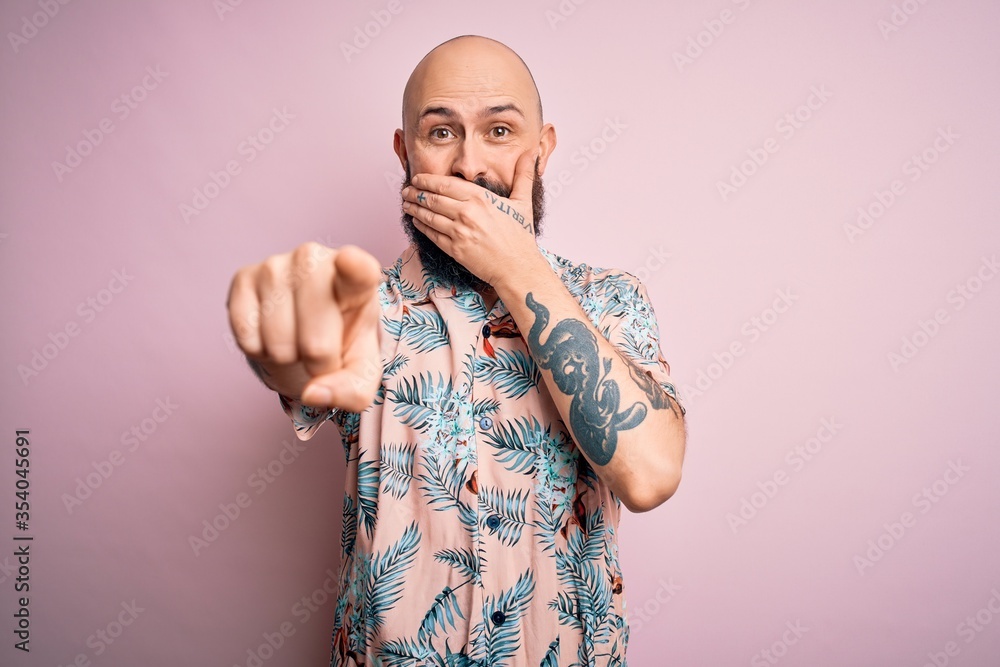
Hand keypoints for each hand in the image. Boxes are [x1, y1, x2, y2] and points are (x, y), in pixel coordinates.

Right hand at [226, 243, 382, 410]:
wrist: (306, 330)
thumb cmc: (341, 342)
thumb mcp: (360, 370)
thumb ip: (352, 390)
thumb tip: (313, 393)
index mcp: (357, 280)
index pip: (359, 269)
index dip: (354, 267)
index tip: (349, 261)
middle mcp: (315, 261)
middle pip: (316, 341)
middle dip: (318, 364)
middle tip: (321, 352)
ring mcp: (276, 265)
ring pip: (278, 342)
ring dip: (286, 356)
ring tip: (296, 337)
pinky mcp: (243, 277)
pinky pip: (247, 337)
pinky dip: (258, 350)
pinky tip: (270, 331)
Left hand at [401, 149, 540, 287]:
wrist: (518, 268)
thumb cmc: (521, 237)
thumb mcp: (523, 202)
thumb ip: (524, 176)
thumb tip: (530, 154)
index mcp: (480, 198)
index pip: (445, 184)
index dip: (427, 180)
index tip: (418, 178)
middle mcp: (467, 213)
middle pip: (432, 198)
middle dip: (415, 193)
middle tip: (406, 190)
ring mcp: (459, 232)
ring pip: (428, 216)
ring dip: (413, 209)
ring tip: (406, 203)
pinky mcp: (454, 249)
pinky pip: (432, 234)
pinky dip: (421, 226)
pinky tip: (415, 221)